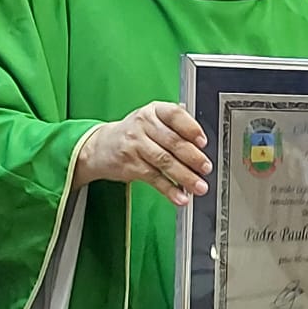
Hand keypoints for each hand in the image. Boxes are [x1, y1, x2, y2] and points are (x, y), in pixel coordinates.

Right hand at [75, 102, 210, 205]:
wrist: (101, 146)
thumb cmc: (135, 134)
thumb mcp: (152, 120)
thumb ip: (176, 125)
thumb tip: (200, 139)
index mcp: (153, 111)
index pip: (174, 115)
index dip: (191, 128)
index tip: (203, 142)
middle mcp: (143, 125)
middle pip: (172, 141)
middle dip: (193, 157)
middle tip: (206, 168)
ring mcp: (135, 145)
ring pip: (164, 161)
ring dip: (185, 176)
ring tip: (199, 186)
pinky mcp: (130, 165)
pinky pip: (154, 178)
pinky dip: (169, 189)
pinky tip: (180, 197)